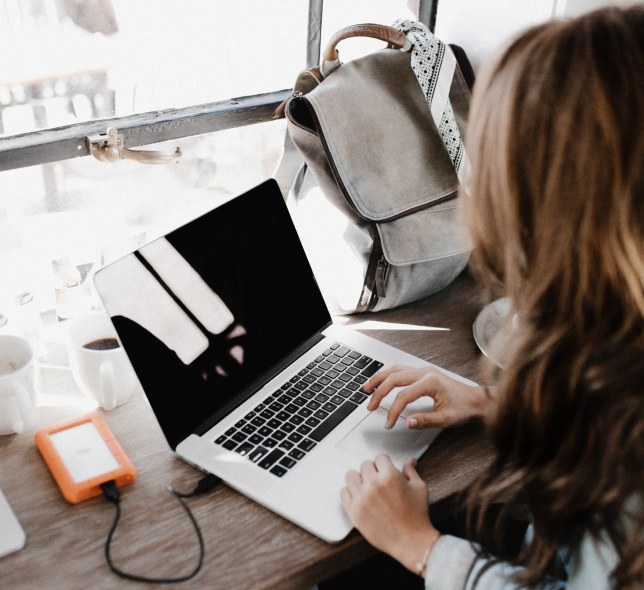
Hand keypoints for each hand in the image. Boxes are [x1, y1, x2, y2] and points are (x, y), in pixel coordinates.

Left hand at [341, 455, 439, 574]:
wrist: (410, 541)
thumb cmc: (417, 516)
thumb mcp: (419, 488)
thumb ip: (411, 472)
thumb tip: (409, 461)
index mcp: (389, 476)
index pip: (380, 458)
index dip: (385, 464)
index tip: (386, 470)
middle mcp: (373, 484)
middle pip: (365, 465)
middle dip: (373, 471)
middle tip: (379, 481)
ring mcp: (361, 498)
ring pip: (351, 476)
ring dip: (359, 479)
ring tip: (367, 487)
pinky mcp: (354, 511)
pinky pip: (344, 492)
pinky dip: (351, 492)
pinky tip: (360, 497)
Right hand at [364, 365, 488, 429]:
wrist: (477, 399)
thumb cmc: (464, 408)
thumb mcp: (446, 419)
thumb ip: (425, 420)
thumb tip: (407, 422)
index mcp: (430, 382)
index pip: (403, 396)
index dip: (393, 411)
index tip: (389, 423)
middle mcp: (425, 372)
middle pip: (394, 378)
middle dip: (379, 392)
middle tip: (370, 406)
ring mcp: (423, 370)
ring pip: (394, 369)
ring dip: (379, 379)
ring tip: (366, 389)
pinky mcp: (423, 372)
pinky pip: (400, 370)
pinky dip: (387, 375)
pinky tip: (381, 382)